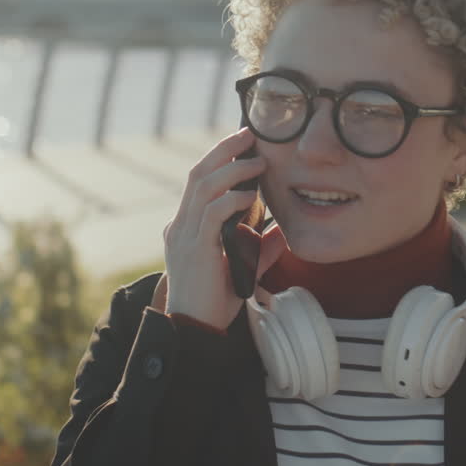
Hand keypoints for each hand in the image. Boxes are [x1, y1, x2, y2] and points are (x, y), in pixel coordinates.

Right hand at [162, 128, 267, 329]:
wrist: (194, 331)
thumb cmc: (214, 302)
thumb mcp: (241, 269)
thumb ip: (260, 249)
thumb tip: (284, 232)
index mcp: (186, 227)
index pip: (199, 180)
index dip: (219, 158)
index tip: (244, 144)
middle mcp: (180, 226)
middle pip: (197, 173)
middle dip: (223, 150)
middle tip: (248, 134)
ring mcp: (185, 236)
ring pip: (203, 186)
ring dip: (232, 168)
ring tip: (257, 160)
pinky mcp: (196, 249)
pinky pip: (212, 213)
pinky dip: (232, 199)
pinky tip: (252, 195)